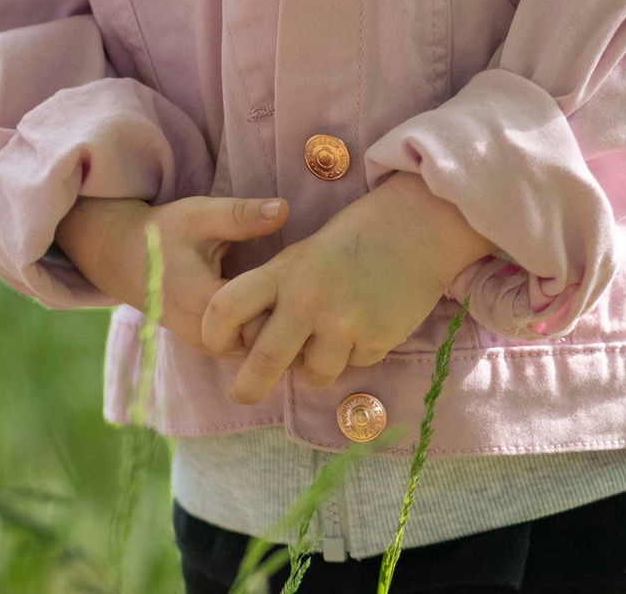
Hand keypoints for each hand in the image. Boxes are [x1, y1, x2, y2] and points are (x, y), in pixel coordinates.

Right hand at [55, 194, 289, 347]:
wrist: (119, 256)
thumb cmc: (162, 232)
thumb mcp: (199, 215)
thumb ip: (242, 215)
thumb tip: (285, 208)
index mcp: (205, 303)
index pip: (268, 321)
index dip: (294, 303)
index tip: (312, 281)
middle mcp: (205, 336)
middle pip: (267, 342)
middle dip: (291, 319)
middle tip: (315, 293)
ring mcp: (204, 346)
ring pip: (258, 351)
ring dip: (278, 329)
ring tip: (302, 301)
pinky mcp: (206, 347)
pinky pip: (246, 349)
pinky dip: (263, 333)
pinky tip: (279, 309)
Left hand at [199, 173, 493, 404]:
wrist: (412, 230)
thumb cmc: (347, 244)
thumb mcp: (299, 259)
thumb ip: (274, 296)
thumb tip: (252, 345)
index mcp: (281, 273)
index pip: (225, 307)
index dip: (212, 332)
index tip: (215, 344)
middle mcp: (307, 300)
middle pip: (263, 360)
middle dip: (247, 387)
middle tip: (242, 396)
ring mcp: (344, 323)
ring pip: (313, 374)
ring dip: (314, 368)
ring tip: (327, 339)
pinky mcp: (377, 340)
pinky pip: (353, 365)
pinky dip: (353, 354)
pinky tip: (364, 324)